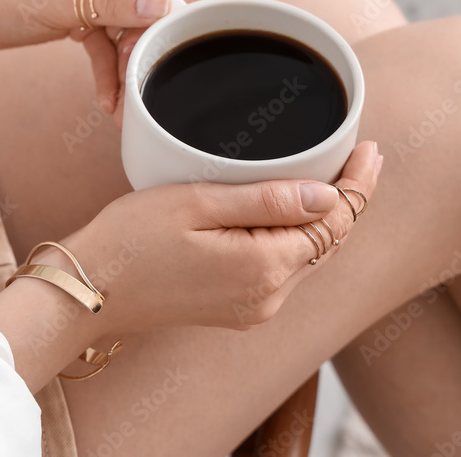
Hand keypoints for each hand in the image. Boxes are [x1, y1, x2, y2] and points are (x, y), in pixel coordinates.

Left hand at [0, 0, 203, 112]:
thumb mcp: (63, 1)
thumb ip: (117, 4)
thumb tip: (166, 5)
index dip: (174, 18)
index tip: (158, 51)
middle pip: (160, 13)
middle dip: (152, 51)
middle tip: (139, 85)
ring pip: (136, 35)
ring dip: (130, 71)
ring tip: (125, 108)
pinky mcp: (86, 15)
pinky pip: (111, 47)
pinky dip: (110, 72)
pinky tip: (107, 101)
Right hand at [53, 142, 382, 337]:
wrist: (89, 289)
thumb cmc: (130, 238)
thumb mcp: (196, 203)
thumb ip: (265, 201)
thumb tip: (328, 194)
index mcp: (264, 267)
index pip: (335, 222)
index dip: (358, 184)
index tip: (371, 149)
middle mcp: (268, 296)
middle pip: (329, 242)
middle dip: (347, 200)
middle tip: (357, 155)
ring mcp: (254, 308)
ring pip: (307, 257)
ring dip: (321, 220)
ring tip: (326, 175)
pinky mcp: (237, 310)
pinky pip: (282, 270)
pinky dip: (292, 240)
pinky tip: (286, 213)